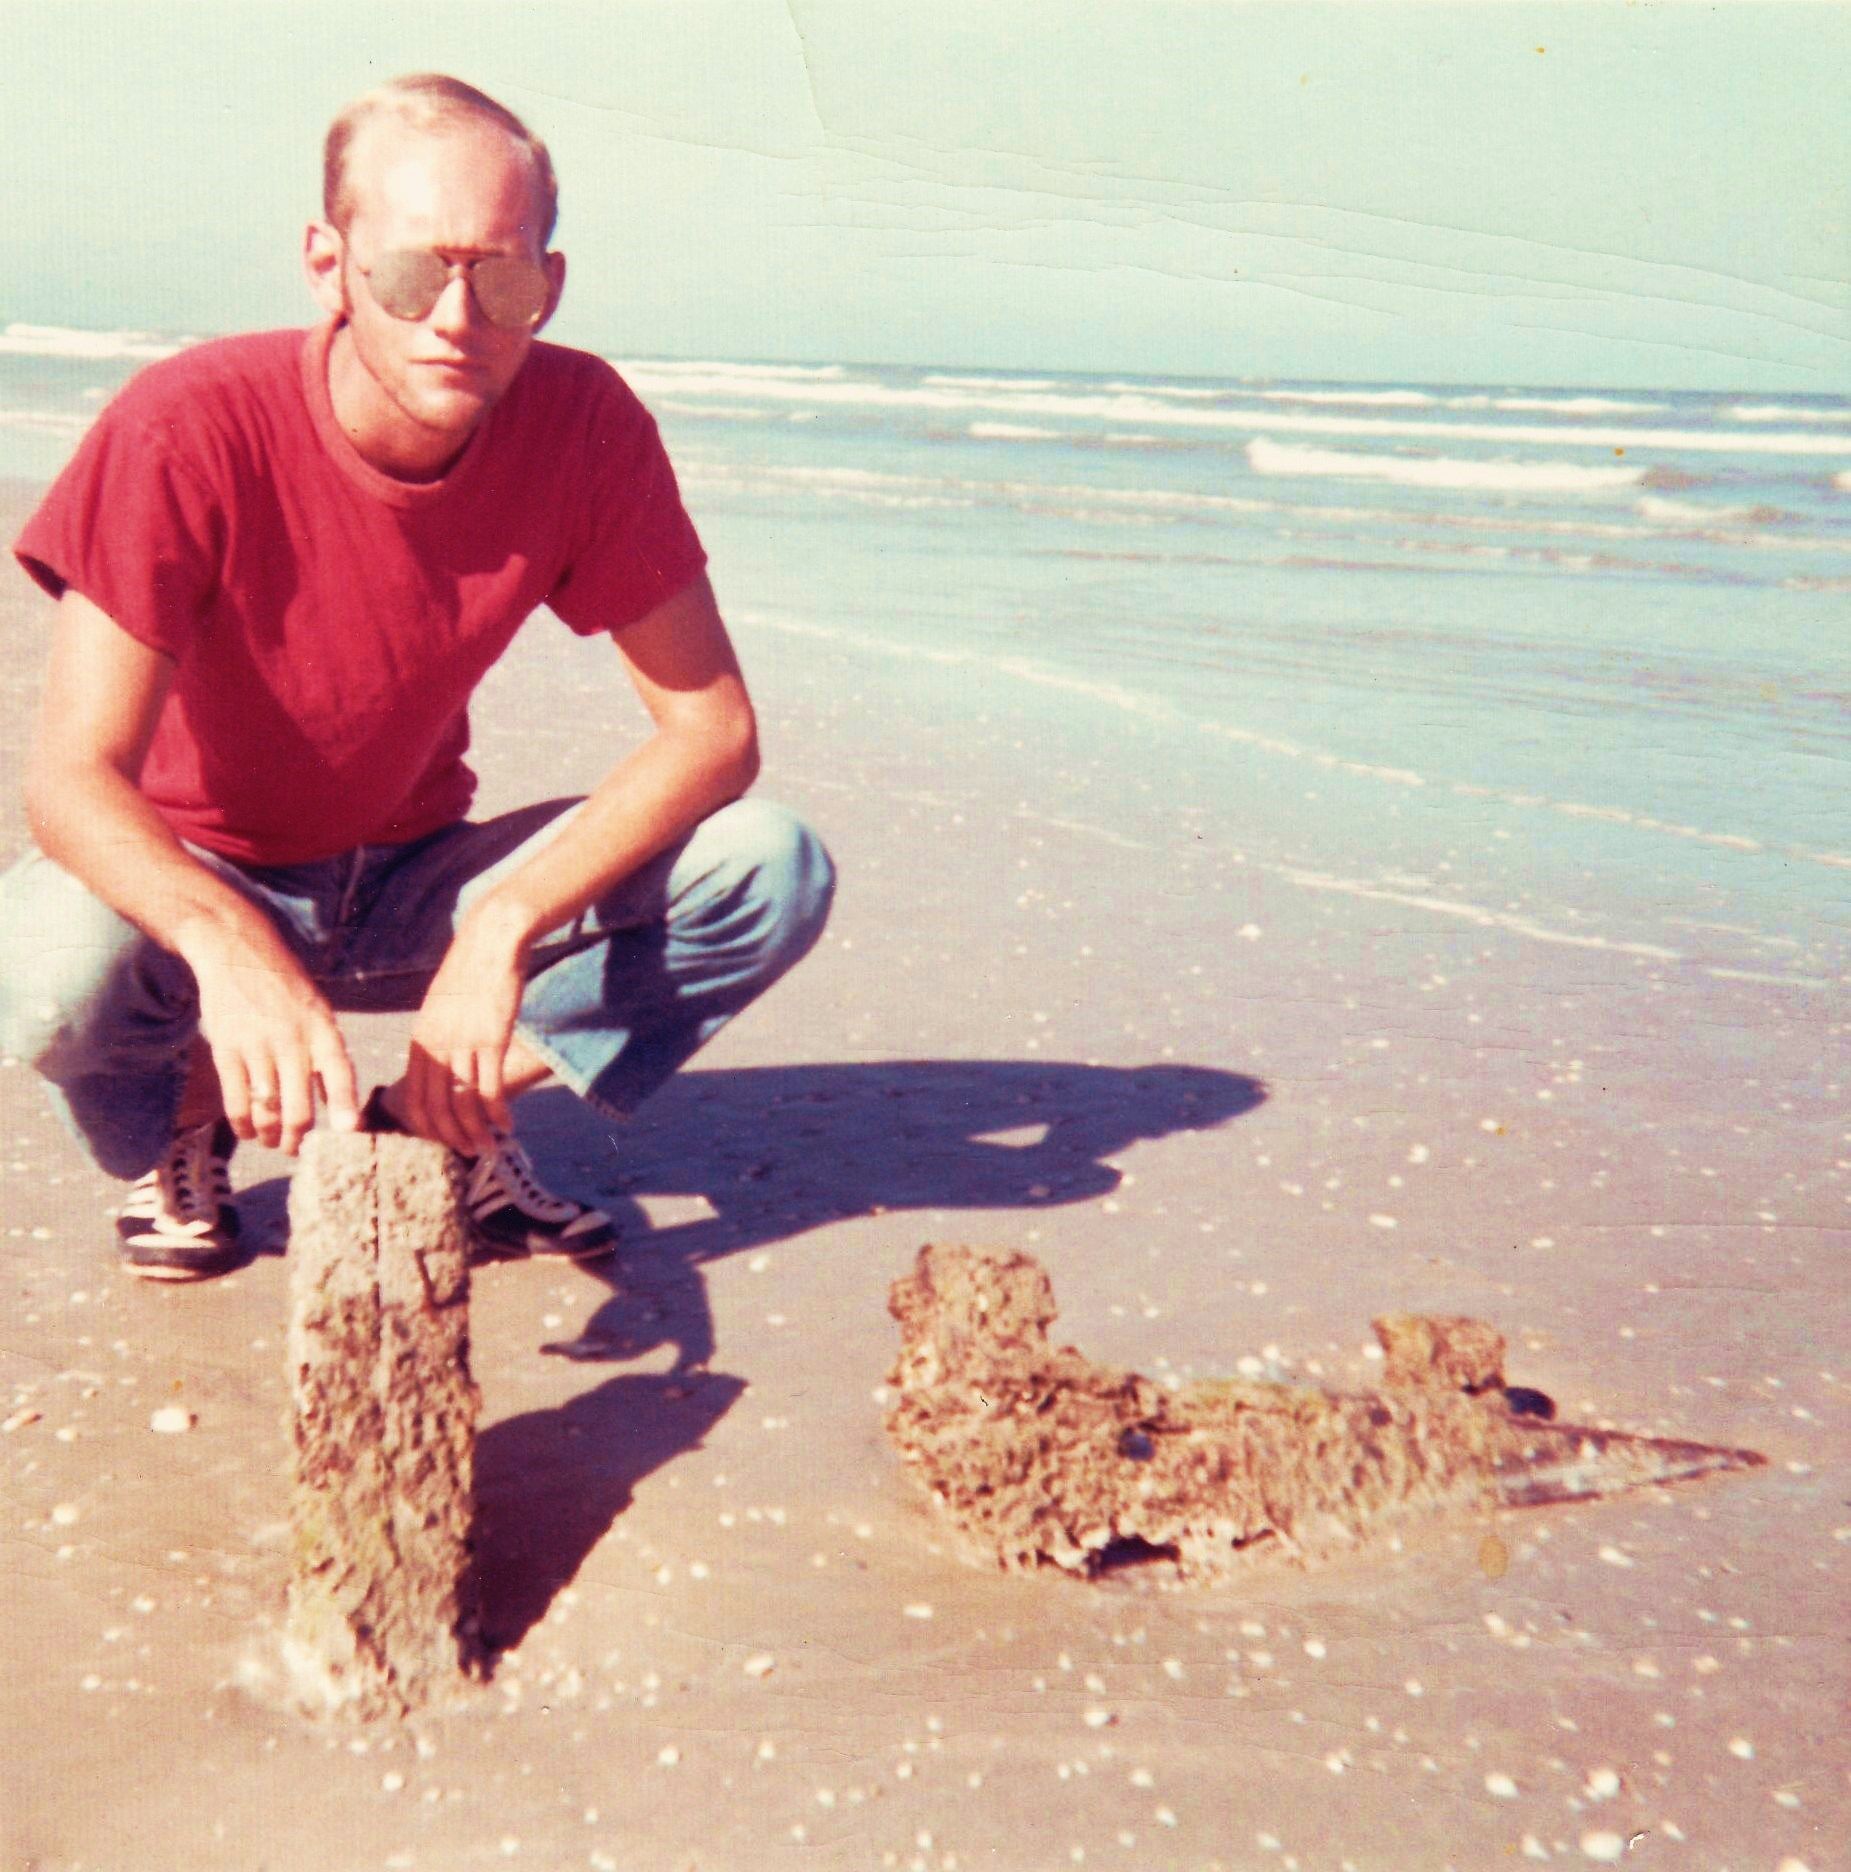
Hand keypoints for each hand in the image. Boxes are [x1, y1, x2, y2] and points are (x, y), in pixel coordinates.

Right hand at [185, 923, 359, 1154]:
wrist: (238, 954)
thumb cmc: (287, 991)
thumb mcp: (319, 1015)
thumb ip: (329, 1061)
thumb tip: (341, 1110)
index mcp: (323, 1030)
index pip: (340, 1073)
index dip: (345, 1107)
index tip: (349, 1134)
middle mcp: (292, 1041)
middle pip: (298, 1108)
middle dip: (299, 1140)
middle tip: (298, 1150)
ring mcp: (257, 1047)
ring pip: (266, 1111)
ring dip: (271, 1136)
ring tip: (274, 1143)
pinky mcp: (226, 1051)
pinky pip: (236, 1101)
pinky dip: (243, 1125)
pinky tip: (249, 1132)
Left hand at [401, 920, 525, 1154]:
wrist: (492, 942)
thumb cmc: (470, 971)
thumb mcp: (441, 1005)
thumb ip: (438, 1036)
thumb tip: (442, 1064)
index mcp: (420, 1039)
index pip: (414, 1097)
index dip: (428, 1127)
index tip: (444, 1140)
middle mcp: (436, 1046)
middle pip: (436, 1108)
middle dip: (452, 1137)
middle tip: (469, 1152)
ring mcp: (463, 1044)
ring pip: (463, 1104)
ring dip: (477, 1132)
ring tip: (490, 1147)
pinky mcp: (491, 1040)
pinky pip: (490, 1088)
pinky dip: (498, 1113)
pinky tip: (508, 1125)